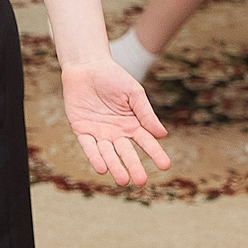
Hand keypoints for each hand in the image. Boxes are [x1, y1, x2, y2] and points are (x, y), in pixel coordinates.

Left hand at [59, 59, 171, 187]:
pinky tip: (102, 168)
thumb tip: (162, 135)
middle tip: (141, 182)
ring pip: (108, 154)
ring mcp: (99, 133)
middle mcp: (116, 132)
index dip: (155, 154)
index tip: (165, 166)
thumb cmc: (113, 76)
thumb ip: (145, 114)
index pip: (146, 142)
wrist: (87, 65)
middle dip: (134, 167)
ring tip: (122, 180)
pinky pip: (89, 146)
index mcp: (132, 124)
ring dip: (114, 167)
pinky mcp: (82, 129)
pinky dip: (95, 157)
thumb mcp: (134, 93)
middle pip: (126, 153)